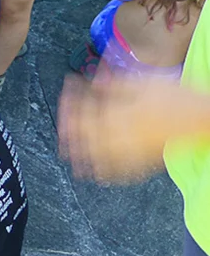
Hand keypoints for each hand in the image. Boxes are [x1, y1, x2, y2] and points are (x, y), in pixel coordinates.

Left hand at [58, 74, 182, 183]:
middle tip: (60, 131)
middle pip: (86, 136)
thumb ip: (113, 85)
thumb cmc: (174, 97)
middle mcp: (121, 134)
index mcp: (117, 114)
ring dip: (79, 155)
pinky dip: (103, 172)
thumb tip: (93, 83)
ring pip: (98, 156)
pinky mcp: (144, 161)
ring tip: (67, 155)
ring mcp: (132, 150)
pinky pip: (119, 171)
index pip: (84, 112)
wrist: (202, 117)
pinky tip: (95, 172)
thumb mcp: (141, 82)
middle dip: (69, 132)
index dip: (70, 104)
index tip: (65, 100)